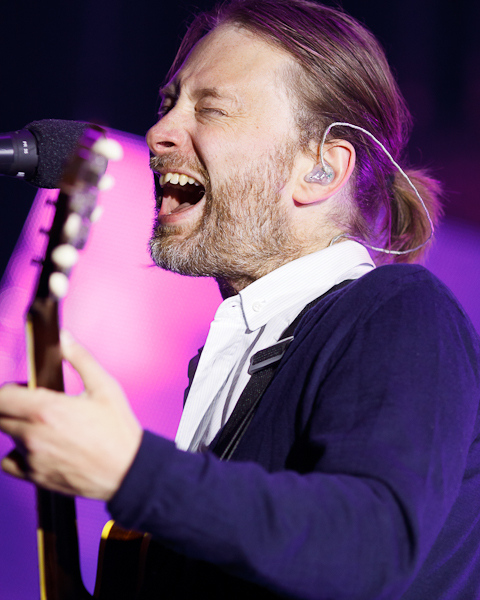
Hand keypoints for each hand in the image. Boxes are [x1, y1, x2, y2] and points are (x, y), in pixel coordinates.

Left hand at [0, 331, 142, 500]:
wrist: (128, 471)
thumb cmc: (118, 430)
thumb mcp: (105, 387)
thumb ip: (80, 358)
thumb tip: (64, 338)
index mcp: (47, 409)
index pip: (2, 396)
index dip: (9, 389)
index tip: (24, 389)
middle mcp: (33, 435)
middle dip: (11, 406)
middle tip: (33, 404)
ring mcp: (32, 458)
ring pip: (6, 436)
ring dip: (17, 427)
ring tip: (44, 426)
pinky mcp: (35, 477)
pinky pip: (9, 462)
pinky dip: (18, 453)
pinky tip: (38, 447)